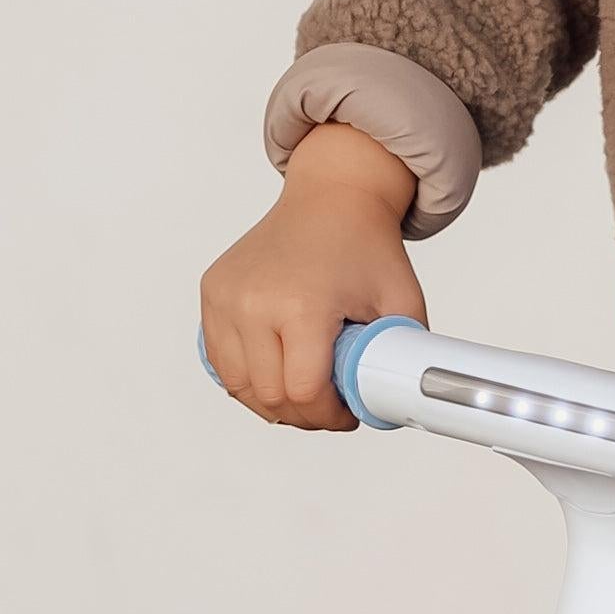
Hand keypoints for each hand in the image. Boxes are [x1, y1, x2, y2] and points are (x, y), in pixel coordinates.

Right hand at [200, 122, 425, 431]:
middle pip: (269, 396)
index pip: (303, 392)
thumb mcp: (402, 301)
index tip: (347, 415)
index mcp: (301, 304)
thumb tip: (393, 402)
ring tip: (303, 396)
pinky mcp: (212, 292)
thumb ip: (400, 355)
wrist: (332, 196)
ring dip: (271, 402)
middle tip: (330, 410)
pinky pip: (219, 359)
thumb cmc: (366, 244)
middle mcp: (253, 301)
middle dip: (304, 415)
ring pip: (237, 385)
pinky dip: (245, 377)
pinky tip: (276, 374)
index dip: (328, 416)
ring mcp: (225, 296)